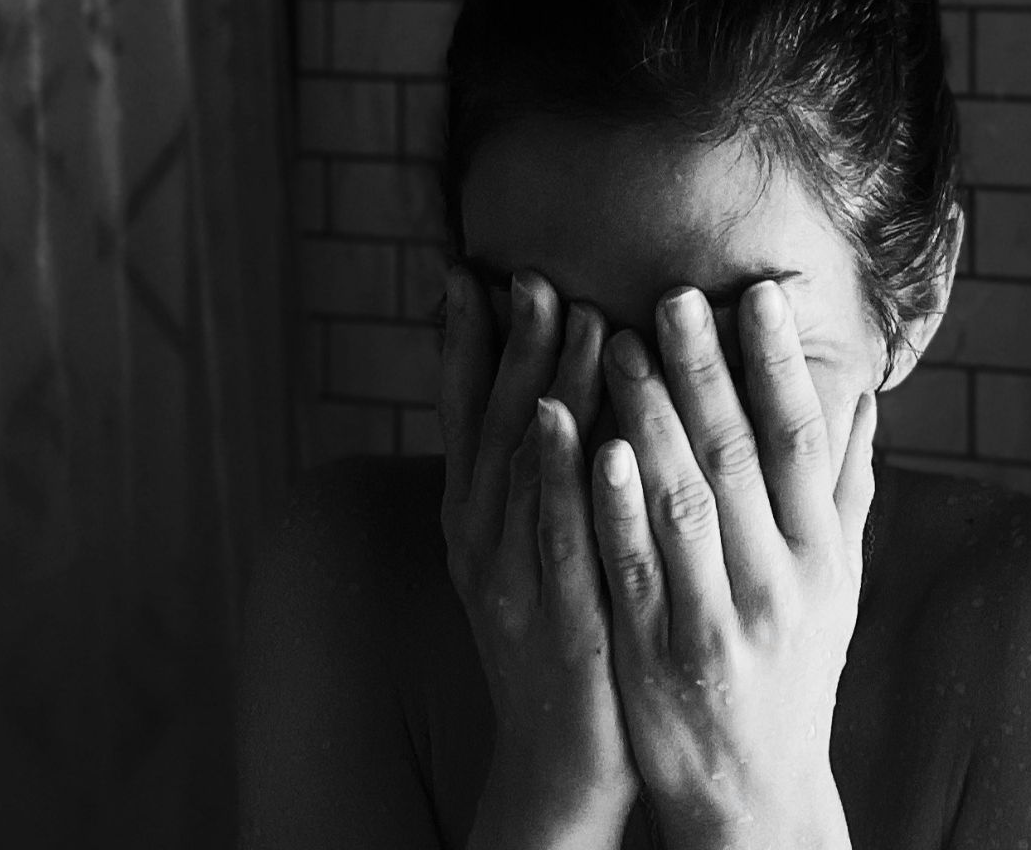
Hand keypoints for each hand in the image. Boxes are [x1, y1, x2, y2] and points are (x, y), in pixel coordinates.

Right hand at [439, 265, 639, 847]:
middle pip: (490, 425)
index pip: (462, 415)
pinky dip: (553, 473)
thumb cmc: (565, 640)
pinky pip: (549, 533)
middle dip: (509, 345)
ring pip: (520, 466)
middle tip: (532, 273)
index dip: (462, 343)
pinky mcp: (551, 616)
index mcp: (473, 520)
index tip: (470, 271)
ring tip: (568, 314)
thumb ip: (545, 477)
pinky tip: (566, 420)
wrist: (562, 759)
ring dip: (540, 384)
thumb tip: (558, 393)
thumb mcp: (541, 549)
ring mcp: (510, 578)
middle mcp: (479, 539)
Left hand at [591, 280, 876, 848]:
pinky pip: (634, 567)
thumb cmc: (794, 670)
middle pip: (741, 457)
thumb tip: (865, 395)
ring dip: (649, 418)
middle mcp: (779, 583)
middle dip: (704, 371)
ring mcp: (718, 620)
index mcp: (821, 556)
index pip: (803, 441)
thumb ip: (844, 490)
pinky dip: (614, 503)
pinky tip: (592, 446)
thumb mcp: (837, 585)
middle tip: (669, 294)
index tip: (756, 294)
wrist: (756, 790)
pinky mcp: (657, 653)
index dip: (780, 365)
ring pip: (684, 502)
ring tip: (611, 344)